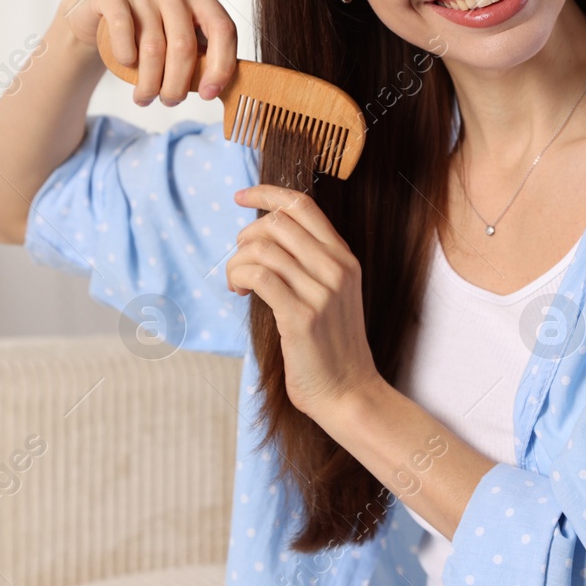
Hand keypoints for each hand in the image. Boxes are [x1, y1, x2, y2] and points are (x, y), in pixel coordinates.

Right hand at [56, 0, 237, 105]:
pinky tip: (126, 66)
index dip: (221, 66)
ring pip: (153, 46)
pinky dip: (126, 57)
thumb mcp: (179, 40)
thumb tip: (228, 90)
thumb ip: (203, 57)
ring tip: (145, 97)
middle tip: (170, 101)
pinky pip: (123, 29)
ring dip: (149, 83)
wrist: (99, 15)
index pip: (223, 29)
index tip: (209, 94)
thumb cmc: (148, 33)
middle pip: (185, 45)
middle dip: (178, 84)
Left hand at [226, 183, 381, 420]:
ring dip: (237, 262)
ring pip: (262, 249)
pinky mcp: (301, 316)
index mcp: (344, 258)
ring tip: (237, 283)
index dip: (267, 193)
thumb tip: (264, 237)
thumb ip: (310, 263)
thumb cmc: (331, 347)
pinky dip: (240, 277)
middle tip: (240, 261)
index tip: (241, 196)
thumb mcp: (332, 294)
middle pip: (277, 223)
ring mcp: (321, 292)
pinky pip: (259, 276)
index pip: (303, 205)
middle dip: (246, 236)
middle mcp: (336, 268)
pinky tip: (239, 291)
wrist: (348, 392)